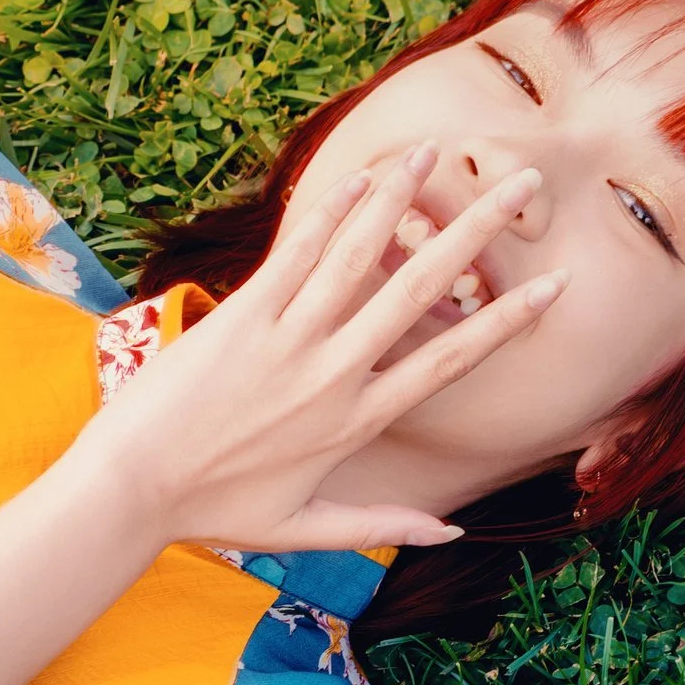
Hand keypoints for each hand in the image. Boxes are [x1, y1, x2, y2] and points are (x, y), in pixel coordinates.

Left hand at [72, 141, 567, 552]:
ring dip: (401, 197)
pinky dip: (328, 211)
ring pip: (358, 255)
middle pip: (419, 290)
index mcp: (355, 422)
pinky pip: (294, 253)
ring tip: (436, 151)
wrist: (130, 489)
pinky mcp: (240, 315)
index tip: (554, 287)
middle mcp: (332, 374)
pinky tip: (359, 176)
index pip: (449, 361)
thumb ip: (381, 526)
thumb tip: (452, 533)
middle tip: (523, 185)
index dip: (507, 322)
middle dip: (475, 231)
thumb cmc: (212, 511)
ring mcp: (286, 340)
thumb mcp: (303, 530)